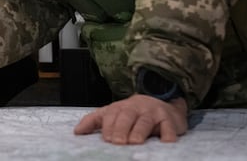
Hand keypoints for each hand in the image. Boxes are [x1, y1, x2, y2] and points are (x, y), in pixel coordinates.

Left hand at [73, 94, 188, 143]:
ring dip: (139, 131)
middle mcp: (135, 107)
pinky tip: (165, 142)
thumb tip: (77, 132)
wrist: (162, 104)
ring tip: (135, 142)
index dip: (108, 126)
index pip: (111, 114)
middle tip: (118, 142)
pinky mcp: (169, 119)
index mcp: (120, 107)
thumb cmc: (133, 114)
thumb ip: (94, 121)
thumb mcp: (113, 114)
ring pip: (145, 120)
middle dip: (121, 128)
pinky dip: (167, 134)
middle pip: (127, 115)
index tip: (106, 139)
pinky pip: (169, 126)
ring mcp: (153, 112)